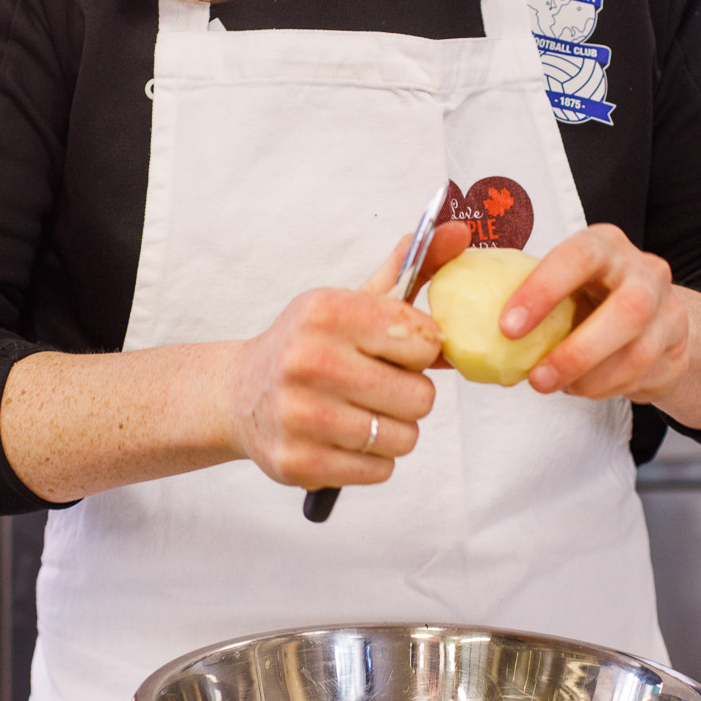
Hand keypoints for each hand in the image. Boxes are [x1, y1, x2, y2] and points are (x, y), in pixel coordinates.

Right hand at [226, 221, 469, 488]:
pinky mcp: (298, 463)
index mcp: (325, 312)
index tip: (394, 350)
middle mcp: (308, 361)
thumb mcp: (353, 301)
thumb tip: (461, 231)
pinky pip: (381, 470)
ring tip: (361, 412)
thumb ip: (412, 268)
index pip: (422, 340)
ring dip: (392, 429)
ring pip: (404, 437)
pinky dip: (373, 459)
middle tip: (379, 387)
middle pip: (420, 396)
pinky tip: (344, 438)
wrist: (240, 395)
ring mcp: (300, 416)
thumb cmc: (310, 345)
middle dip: (409, 394)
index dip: (419, 351)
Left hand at [498, 224, 686, 401]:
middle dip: (577, 351)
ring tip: (555, 386)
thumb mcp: (560, 283)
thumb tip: (458, 331)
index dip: (543, 290)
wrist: (650, 317)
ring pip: (638, 352)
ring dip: (591, 378)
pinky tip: (581, 388)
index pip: (579, 257)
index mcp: (605, 245)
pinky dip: (606, 388)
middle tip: (536, 379)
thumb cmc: (588, 297)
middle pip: (627, 310)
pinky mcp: (677, 347)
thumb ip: (521, 296)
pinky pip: (644, 375)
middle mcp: (644, 270)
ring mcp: (668, 309)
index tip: (507, 327)